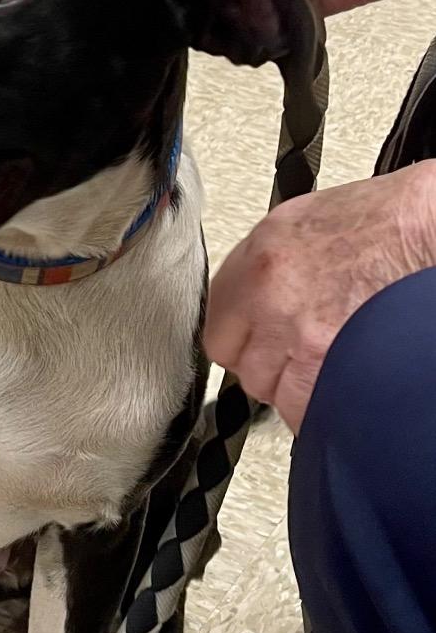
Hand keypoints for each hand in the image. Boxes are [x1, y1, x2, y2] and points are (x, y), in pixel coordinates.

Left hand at [204, 160, 435, 433]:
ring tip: (323, 364)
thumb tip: (238, 307)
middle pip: (245, 368)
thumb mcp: (292, 225)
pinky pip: (312, 410)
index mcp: (257, 261)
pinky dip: (323, 406)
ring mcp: (307, 336)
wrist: (426, 227)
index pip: (217, 332)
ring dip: (296, 387)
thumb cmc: (375, 222)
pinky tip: (337, 382)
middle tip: (296, 354)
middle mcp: (273, 298)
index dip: (239, 344)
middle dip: (268, 367)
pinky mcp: (340, 364)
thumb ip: (255, 270)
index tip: (254, 346)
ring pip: (275, 394)